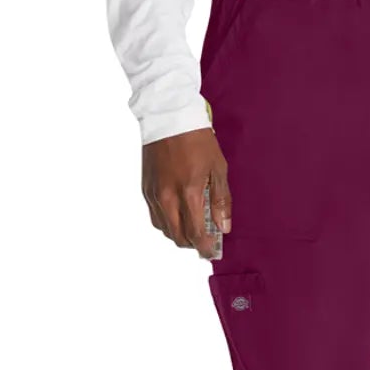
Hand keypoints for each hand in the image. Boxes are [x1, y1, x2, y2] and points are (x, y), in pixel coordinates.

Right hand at [141, 127, 231, 258]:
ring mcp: (154, 193)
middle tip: (204, 241)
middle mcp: (167, 197)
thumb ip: (221, 200)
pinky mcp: (145, 188)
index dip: (204, 247)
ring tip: (192, 228)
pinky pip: (154, 215)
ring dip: (178, 234)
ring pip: (163, 228)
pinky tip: (177, 215)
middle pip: (177, 236)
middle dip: (191, 244)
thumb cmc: (197, 139)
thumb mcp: (218, 167)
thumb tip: (224, 226)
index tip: (211, 252)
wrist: (168, 117)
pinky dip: (166, 222)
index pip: (195, 233)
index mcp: (188, 192)